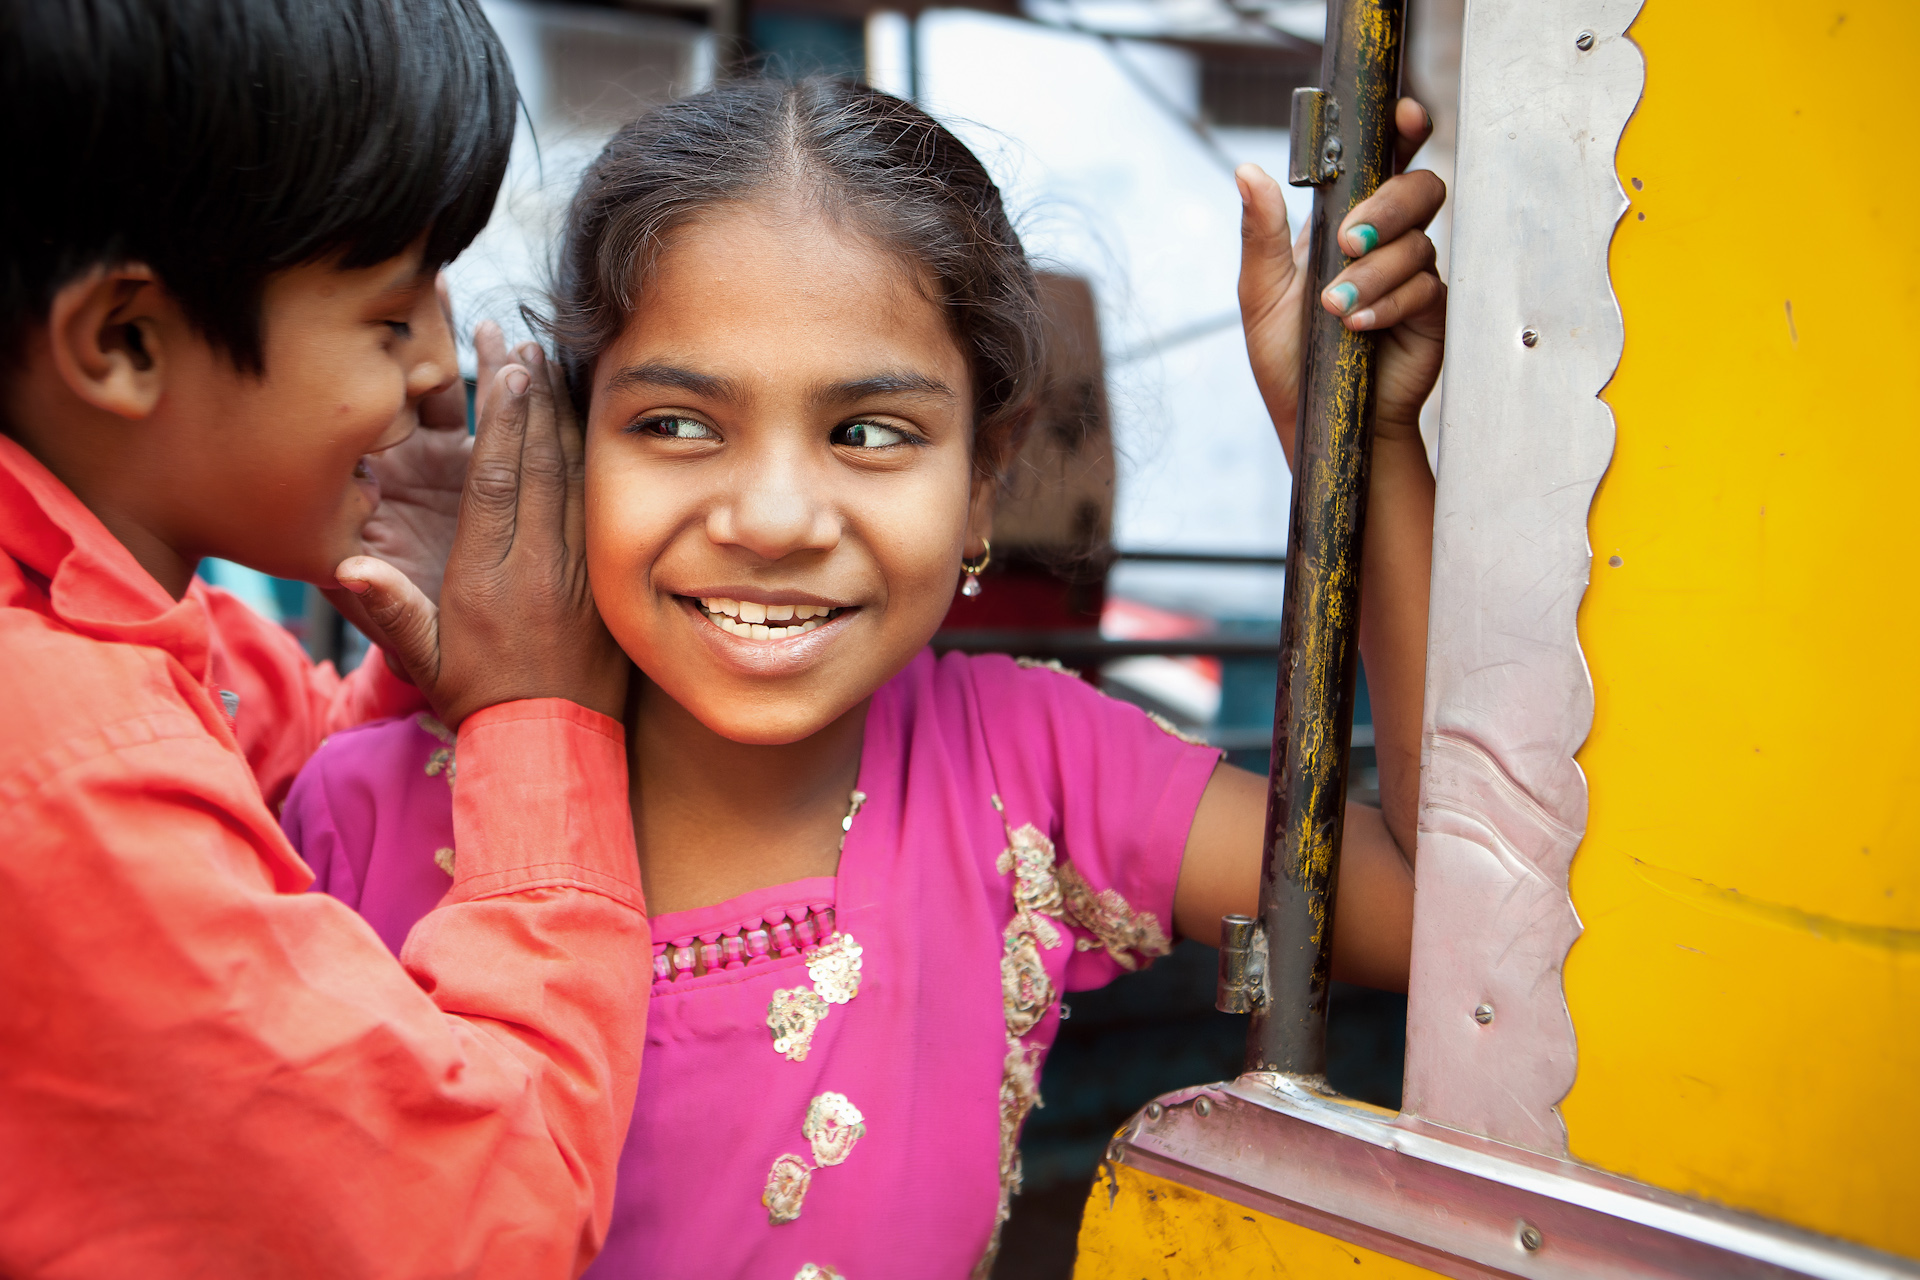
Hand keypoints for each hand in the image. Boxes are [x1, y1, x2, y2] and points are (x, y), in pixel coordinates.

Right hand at [331, 346, 628, 726]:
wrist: (552, 746)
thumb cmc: (479, 702)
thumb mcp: (424, 662)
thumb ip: (389, 610)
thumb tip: (346, 564)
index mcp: (490, 577)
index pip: (499, 481)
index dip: (504, 419)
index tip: (506, 366)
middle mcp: (541, 565)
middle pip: (541, 463)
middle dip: (534, 395)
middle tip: (526, 338)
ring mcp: (581, 569)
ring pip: (578, 476)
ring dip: (565, 416)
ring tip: (556, 362)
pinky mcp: (605, 577)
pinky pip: (602, 504)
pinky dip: (595, 456)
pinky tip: (590, 421)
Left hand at [1238, 98, 1447, 463]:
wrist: (1317, 421)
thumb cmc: (1288, 359)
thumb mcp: (1261, 294)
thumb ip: (1260, 233)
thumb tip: (1247, 171)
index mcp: (1344, 222)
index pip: (1382, 162)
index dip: (1402, 131)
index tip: (1404, 117)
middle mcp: (1385, 241)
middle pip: (1418, 188)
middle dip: (1387, 208)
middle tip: (1350, 243)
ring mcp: (1412, 274)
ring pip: (1418, 243)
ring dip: (1374, 274)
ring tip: (1337, 310)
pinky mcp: (1431, 311)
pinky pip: (1425, 289)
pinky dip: (1389, 303)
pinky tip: (1360, 325)